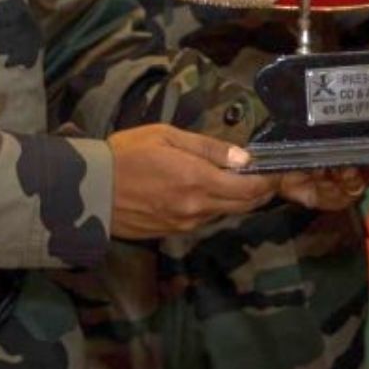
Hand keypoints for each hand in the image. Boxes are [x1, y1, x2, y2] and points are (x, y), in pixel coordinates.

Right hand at [107, 125, 276, 238]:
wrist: (90, 190)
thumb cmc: (127, 153)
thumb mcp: (167, 136)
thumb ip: (208, 148)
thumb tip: (244, 158)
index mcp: (197, 181)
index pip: (249, 189)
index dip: (269, 181)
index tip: (278, 170)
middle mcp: (197, 208)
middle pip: (243, 205)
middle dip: (260, 192)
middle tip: (268, 176)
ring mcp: (185, 224)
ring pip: (225, 213)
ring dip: (238, 200)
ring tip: (242, 181)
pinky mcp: (172, 233)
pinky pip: (205, 220)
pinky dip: (216, 207)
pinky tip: (211, 192)